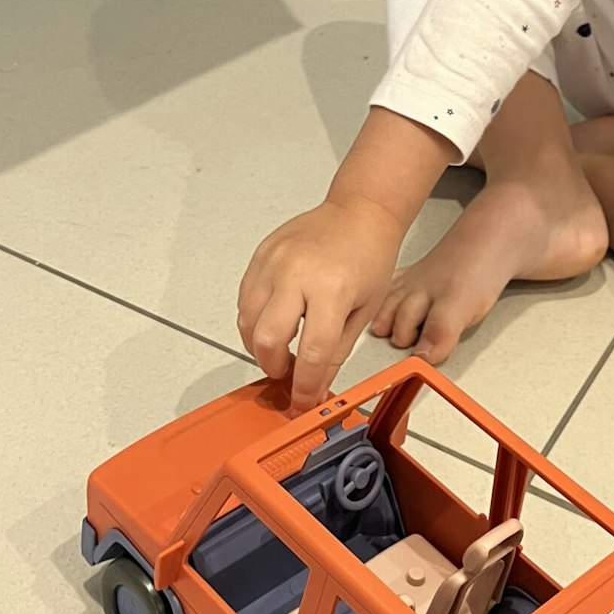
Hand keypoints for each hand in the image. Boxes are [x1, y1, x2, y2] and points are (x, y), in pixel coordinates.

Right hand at [237, 196, 403, 412]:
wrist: (359, 212)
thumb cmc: (369, 256)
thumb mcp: (364, 310)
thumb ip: (336, 351)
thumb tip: (315, 386)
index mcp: (331, 290)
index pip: (312, 354)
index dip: (305, 386)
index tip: (302, 402)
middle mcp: (297, 275)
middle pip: (267, 340)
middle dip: (273, 367)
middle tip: (286, 373)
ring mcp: (274, 262)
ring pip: (247, 320)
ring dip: (258, 346)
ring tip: (279, 348)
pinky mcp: (261, 254)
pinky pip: (245, 297)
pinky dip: (253, 319)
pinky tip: (272, 322)